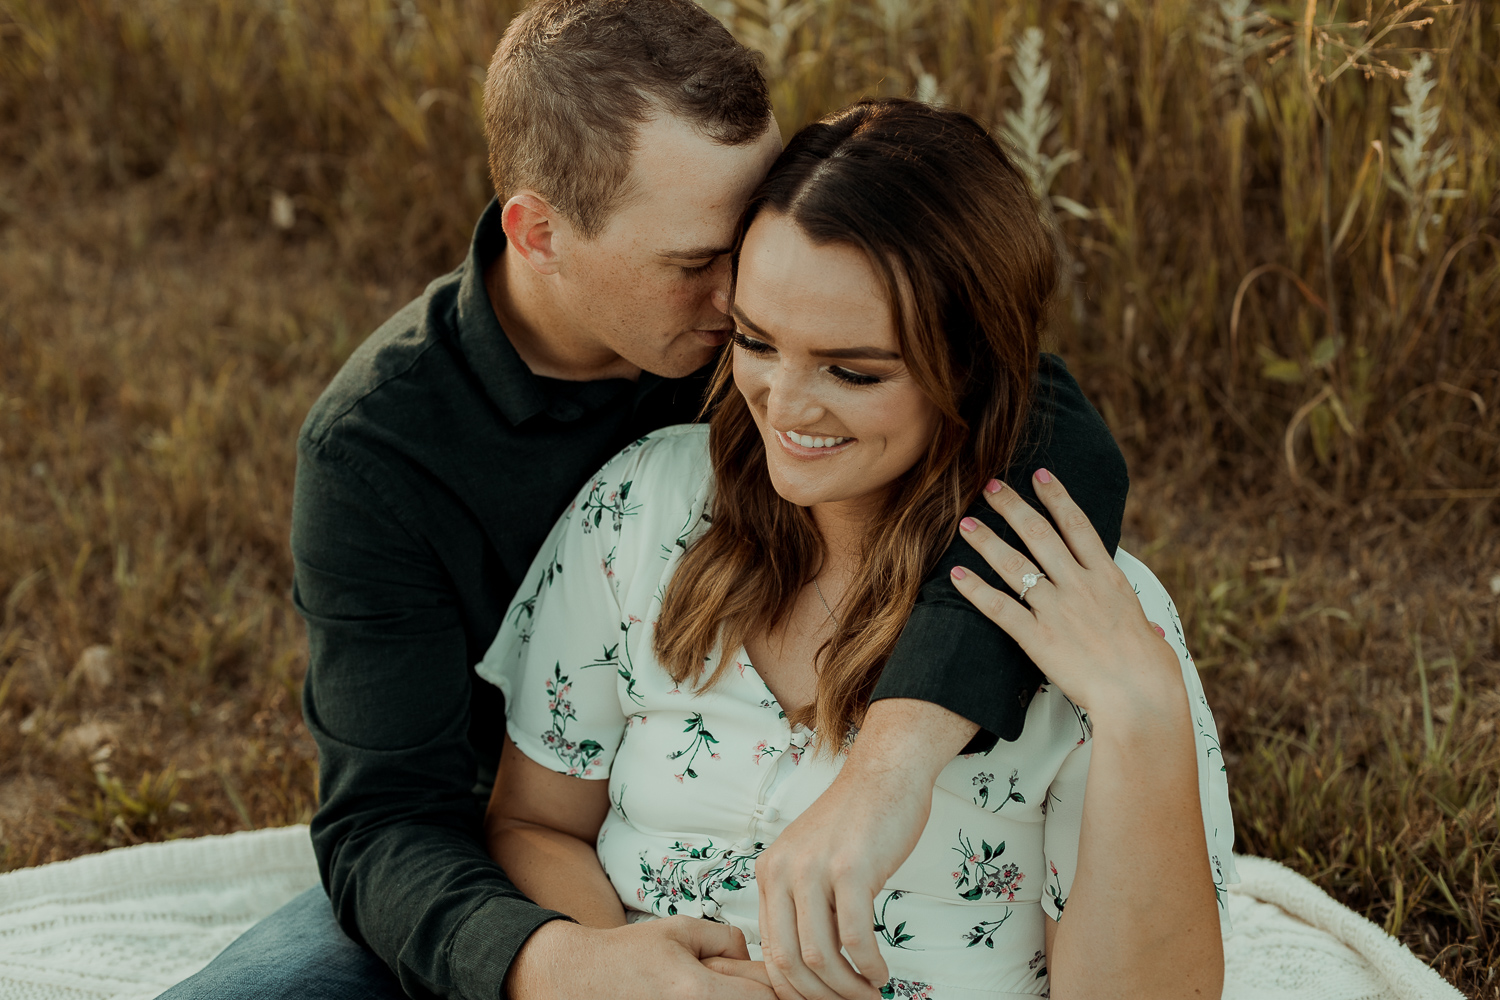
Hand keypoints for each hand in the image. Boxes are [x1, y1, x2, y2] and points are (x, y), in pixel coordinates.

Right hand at [506, 916, 776, 999]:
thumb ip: (726, 939)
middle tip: (737, 979)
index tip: (763, 975)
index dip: (770, 983)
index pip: (765, 996)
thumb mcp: (680, 929)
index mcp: (697, 992)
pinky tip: (695, 994)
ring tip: (710, 985)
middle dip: (752, 994)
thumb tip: (752, 956)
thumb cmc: (627, 955)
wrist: (581, 978)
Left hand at [755, 699, 975, 999]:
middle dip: (820, 995)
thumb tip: (809, 966)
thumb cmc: (858, 821)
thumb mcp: (812, 860)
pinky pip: (856, 937)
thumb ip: (803, 904)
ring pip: (819, 956)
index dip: (794, 988)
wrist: (886, 773)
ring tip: (869, 992)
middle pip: (789, 961)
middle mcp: (783, 871)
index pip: (769, 951)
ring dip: (847, 987)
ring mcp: (814, 869)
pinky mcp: (850, 868)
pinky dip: (869, 966)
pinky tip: (881, 971)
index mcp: (769, 872)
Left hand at [947, 470, 1181, 717]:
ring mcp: (1056, 609)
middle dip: (1012, 507)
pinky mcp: (1037, 637)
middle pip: (1039, 534)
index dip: (1056, 497)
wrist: (1139, 696)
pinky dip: (976, 590)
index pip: (1077, 525)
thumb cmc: (1151, 671)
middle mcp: (1079, 586)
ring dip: (986, 540)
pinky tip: (958, 575)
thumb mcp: (1150, 636)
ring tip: (966, 523)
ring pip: (1013, 564)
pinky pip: (999, 608)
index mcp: (1108, 578)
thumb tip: (1150, 631)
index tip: (1039, 475)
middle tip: (990, 486)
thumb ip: (1142, 625)